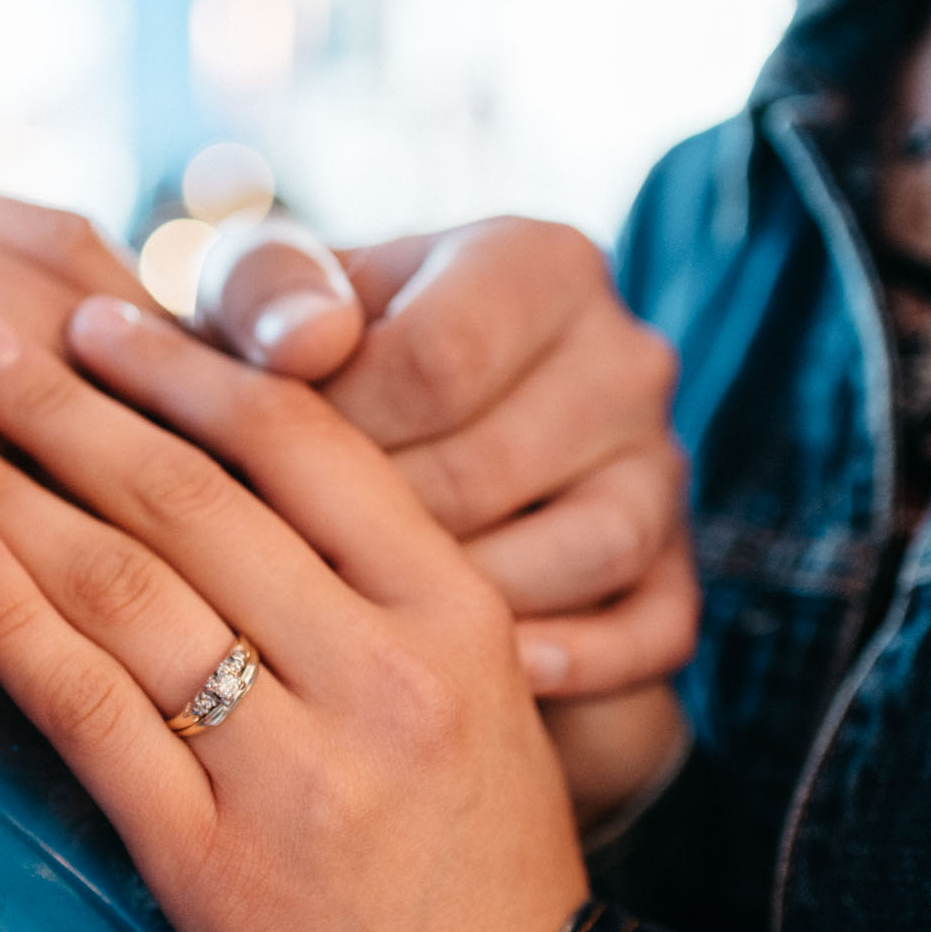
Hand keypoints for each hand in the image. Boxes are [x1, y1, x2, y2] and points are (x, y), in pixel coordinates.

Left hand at [0, 301, 589, 931]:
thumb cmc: (485, 867)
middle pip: (191, 500)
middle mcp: (381, 675)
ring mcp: (299, 772)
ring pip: (127, 590)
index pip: (299, 445)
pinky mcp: (217, 868)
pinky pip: (91, 713)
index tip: (94, 318)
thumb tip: (228, 474)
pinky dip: (10, 623)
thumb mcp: (478, 696)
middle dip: (62, 405)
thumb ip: (377, 587)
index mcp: (454, 613)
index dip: (180, 367)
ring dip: (7, 494)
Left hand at [198, 217, 698, 701]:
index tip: (252, 469)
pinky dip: (567, 659)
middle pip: (494, 466)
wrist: (359, 488)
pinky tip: (480, 669)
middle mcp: (622, 355)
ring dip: (465, 598)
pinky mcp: (678, 574)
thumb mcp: (257, 310)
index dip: (331, 431)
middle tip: (283, 569)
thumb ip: (260, 292)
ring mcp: (661, 470)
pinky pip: (650, 631)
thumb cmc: (295, 377)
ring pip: (587, 549)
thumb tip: (309, 342)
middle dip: (373, 531)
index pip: (438, 358)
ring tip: (366, 620)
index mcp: (531, 262)